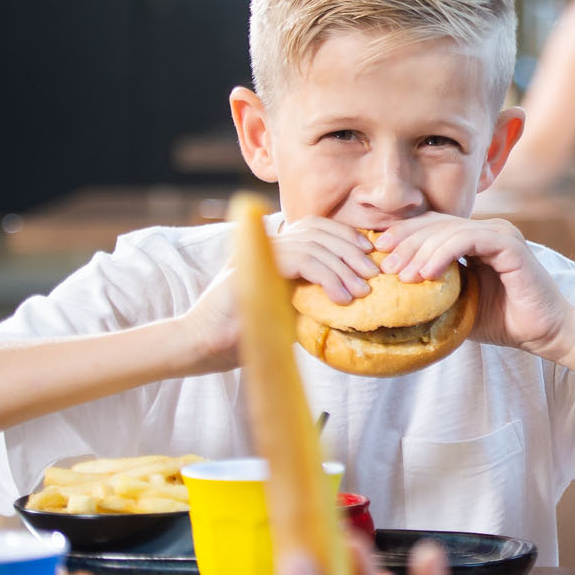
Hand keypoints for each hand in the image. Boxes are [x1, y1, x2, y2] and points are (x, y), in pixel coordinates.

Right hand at [176, 218, 380, 372]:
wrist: (200, 347)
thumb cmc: (241, 335)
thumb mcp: (284, 312)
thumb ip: (309, 297)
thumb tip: (350, 297)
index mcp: (272, 250)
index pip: (315, 227)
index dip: (344, 235)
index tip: (368, 254)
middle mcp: (264, 246)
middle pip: (317, 230)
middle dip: (350, 249)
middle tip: (373, 273)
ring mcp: (256, 255)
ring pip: (313, 245)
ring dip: (343, 267)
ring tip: (361, 291)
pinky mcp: (252, 270)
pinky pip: (300, 260)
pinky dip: (326, 277)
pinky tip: (342, 299)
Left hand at [376, 213, 574, 359]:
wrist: (545, 334)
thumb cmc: (504, 321)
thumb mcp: (459, 305)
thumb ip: (434, 293)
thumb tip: (393, 296)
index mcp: (476, 239)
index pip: (432, 226)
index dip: (403, 235)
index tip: (378, 254)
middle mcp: (488, 230)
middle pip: (436, 223)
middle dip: (405, 241)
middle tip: (383, 265)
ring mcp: (501, 234)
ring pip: (449, 229)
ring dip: (420, 250)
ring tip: (401, 274)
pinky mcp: (510, 245)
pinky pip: (469, 240)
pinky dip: (444, 253)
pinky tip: (426, 273)